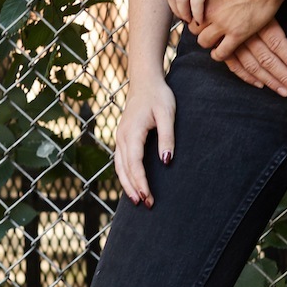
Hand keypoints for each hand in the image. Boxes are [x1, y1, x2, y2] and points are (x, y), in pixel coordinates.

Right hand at [114, 77, 175, 207]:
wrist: (145, 81)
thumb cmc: (159, 96)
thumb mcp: (167, 114)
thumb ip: (167, 137)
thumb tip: (166, 161)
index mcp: (132, 132)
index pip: (134, 163)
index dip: (140, 182)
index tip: (148, 196)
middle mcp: (122, 137)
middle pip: (124, 168)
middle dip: (134, 188)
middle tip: (145, 204)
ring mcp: (120, 137)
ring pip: (119, 166)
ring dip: (127, 184)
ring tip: (138, 200)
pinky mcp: (123, 137)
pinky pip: (120, 160)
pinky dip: (124, 174)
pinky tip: (132, 184)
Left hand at [193, 0, 286, 57]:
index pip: (190, 12)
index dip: (196, 18)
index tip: (203, 20)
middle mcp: (209, 10)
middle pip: (193, 28)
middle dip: (200, 31)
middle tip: (208, 32)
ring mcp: (223, 23)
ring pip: (204, 42)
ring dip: (209, 44)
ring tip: (215, 44)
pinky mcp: (238, 33)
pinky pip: (222, 52)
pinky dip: (220, 55)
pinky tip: (222, 53)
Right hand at [224, 22, 286, 96]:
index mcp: (258, 19)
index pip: (278, 44)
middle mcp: (245, 32)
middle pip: (267, 60)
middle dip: (283, 77)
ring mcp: (231, 39)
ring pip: (251, 66)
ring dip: (268, 80)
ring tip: (284, 92)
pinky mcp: (221, 43)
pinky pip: (233, 64)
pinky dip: (245, 75)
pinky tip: (259, 84)